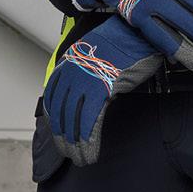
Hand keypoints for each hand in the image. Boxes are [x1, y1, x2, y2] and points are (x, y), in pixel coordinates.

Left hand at [43, 16, 162, 167]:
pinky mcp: (99, 88)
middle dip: (64, 140)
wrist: (139, 32)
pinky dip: (88, 142)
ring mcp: (83, 80)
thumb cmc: (124, 46)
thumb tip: (85, 99)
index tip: (62, 139)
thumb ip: (86, 77)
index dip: (56, 124)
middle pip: (61, 115)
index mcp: (67, 66)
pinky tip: (91, 154)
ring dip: (76, 146)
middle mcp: (70, 73)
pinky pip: (89, 122)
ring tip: (82, 159)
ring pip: (73, 122)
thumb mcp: (97, 60)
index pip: (53, 102)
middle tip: (72, 156)